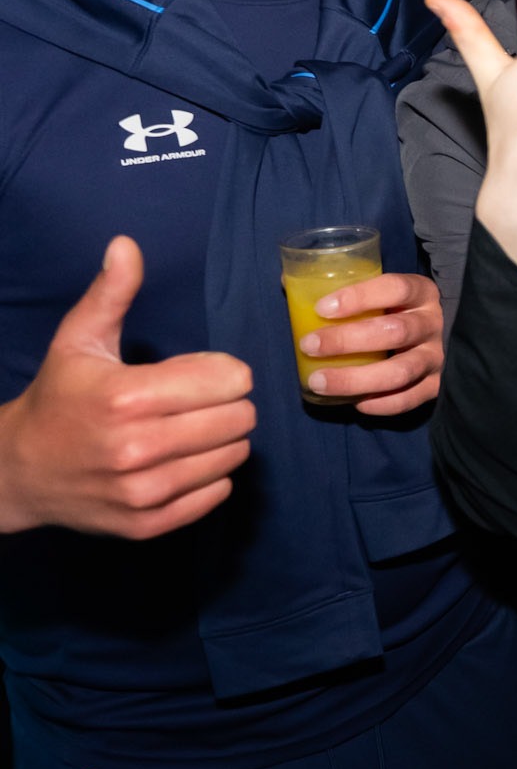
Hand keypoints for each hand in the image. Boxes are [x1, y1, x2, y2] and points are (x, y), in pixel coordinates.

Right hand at [0, 237, 254, 537]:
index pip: (232, 380)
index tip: (198, 374)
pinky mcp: (148, 523)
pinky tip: (179, 462)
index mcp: (126, 397)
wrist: (18, 471)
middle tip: (196, 403)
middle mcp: (137, 448)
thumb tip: (126, 245)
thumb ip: (111, 293)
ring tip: (187, 430)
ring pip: (235, 455)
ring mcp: (143, 491)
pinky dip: (209, 476)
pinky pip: (218, 492)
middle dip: (227, 404)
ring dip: (221, 440)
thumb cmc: (58, 397)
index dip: (222, 372)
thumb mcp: (78, 340)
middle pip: (241, 418)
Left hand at [295, 272, 443, 414]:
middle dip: (347, 340)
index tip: (322, 308)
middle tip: (309, 345)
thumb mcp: (378, 293)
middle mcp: (433, 324)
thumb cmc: (394, 311)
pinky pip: (410, 399)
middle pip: (396, 331)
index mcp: (421, 293)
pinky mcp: (437, 386)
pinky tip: (356, 403)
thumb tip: (287, 283)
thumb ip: (340, 288)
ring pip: (401, 371)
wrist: (440, 337)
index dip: (360, 297)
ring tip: (318, 381)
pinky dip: (382, 404)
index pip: (396, 288)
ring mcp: (437, 357)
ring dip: (356, 378)